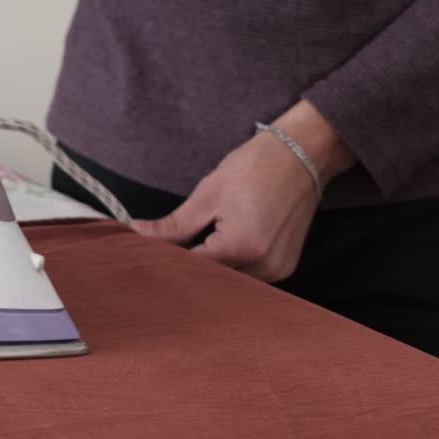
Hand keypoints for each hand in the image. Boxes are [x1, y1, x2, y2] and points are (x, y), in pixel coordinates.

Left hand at [131, 101, 355, 282]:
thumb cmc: (255, 167)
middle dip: (191, 269)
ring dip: (213, 271)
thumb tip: (136, 235)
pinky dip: (234, 268)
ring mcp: (278, 270)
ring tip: (201, 246)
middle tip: (175, 250)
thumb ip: (172, 226)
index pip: (192, 269)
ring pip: (231, 283)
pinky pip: (250, 278)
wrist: (302, 155)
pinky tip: (224, 249)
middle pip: (213, 281)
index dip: (169, 262)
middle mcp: (263, 265)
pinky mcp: (285, 268)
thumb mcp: (208, 194)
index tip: (152, 255)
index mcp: (241, 246)